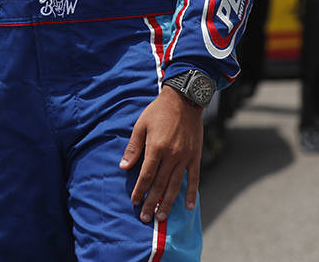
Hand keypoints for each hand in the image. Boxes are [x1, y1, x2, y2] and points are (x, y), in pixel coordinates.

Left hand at [118, 86, 203, 223]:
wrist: (184, 100)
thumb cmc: (158, 112)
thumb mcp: (140, 126)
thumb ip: (133, 148)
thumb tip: (123, 167)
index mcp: (156, 148)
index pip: (146, 175)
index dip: (140, 190)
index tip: (134, 201)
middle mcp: (171, 156)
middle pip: (160, 184)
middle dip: (151, 202)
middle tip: (145, 218)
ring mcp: (185, 158)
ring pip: (175, 185)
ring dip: (167, 202)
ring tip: (161, 216)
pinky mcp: (195, 157)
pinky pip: (194, 179)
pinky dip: (191, 194)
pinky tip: (188, 207)